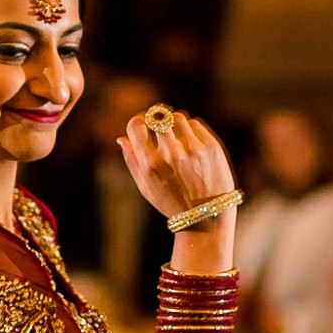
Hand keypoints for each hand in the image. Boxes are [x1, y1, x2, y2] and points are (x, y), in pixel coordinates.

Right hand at [116, 108, 235, 221]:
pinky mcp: (211, 147)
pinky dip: (189, 129)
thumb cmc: (171, 202)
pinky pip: (195, 125)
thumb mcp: (145, 187)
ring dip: (173, 122)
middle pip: (158, 117)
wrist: (207, 215)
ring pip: (178, 117)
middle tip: (157, 125)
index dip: (137, 122)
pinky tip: (189, 141)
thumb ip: (132, 161)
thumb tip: (122, 139)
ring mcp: (193, 149)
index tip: (140, 125)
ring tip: (174, 134)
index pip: (137, 125)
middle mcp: (171, 153)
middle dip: (155, 119)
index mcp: (151, 164)